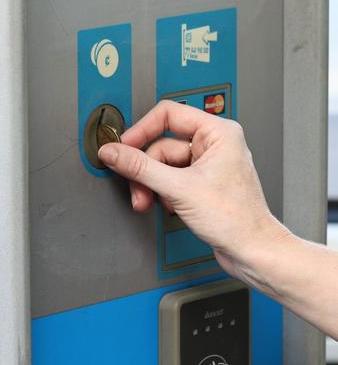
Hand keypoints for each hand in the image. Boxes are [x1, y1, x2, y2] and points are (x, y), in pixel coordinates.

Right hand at [97, 100, 289, 277]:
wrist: (251, 249)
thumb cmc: (236, 218)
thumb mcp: (179, 188)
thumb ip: (140, 168)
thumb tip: (113, 151)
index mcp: (218, 132)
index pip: (168, 115)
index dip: (141, 130)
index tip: (123, 147)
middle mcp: (214, 145)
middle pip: (161, 146)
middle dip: (145, 171)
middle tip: (137, 188)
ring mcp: (207, 165)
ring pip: (163, 166)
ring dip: (152, 186)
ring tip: (150, 202)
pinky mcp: (201, 184)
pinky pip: (170, 180)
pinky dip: (162, 194)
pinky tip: (168, 206)